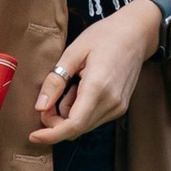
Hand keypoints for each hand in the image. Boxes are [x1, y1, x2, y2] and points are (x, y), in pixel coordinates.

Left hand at [30, 0, 162, 144]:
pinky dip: (80, 112)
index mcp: (98, 87)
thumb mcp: (73, 52)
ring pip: (84, 125)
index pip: (74, 125)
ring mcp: (118, 106)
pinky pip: (93, 119)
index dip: (52, 134)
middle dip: (55, 122)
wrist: (136, 34)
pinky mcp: (120, 107)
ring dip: (68, 116)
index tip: (34, 136)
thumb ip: (56, 81)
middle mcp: (111, 102)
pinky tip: (80, 90)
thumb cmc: (105, 36)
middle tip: (45, 102)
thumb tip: (40, 106)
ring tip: (69, 87)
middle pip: (77, 129)